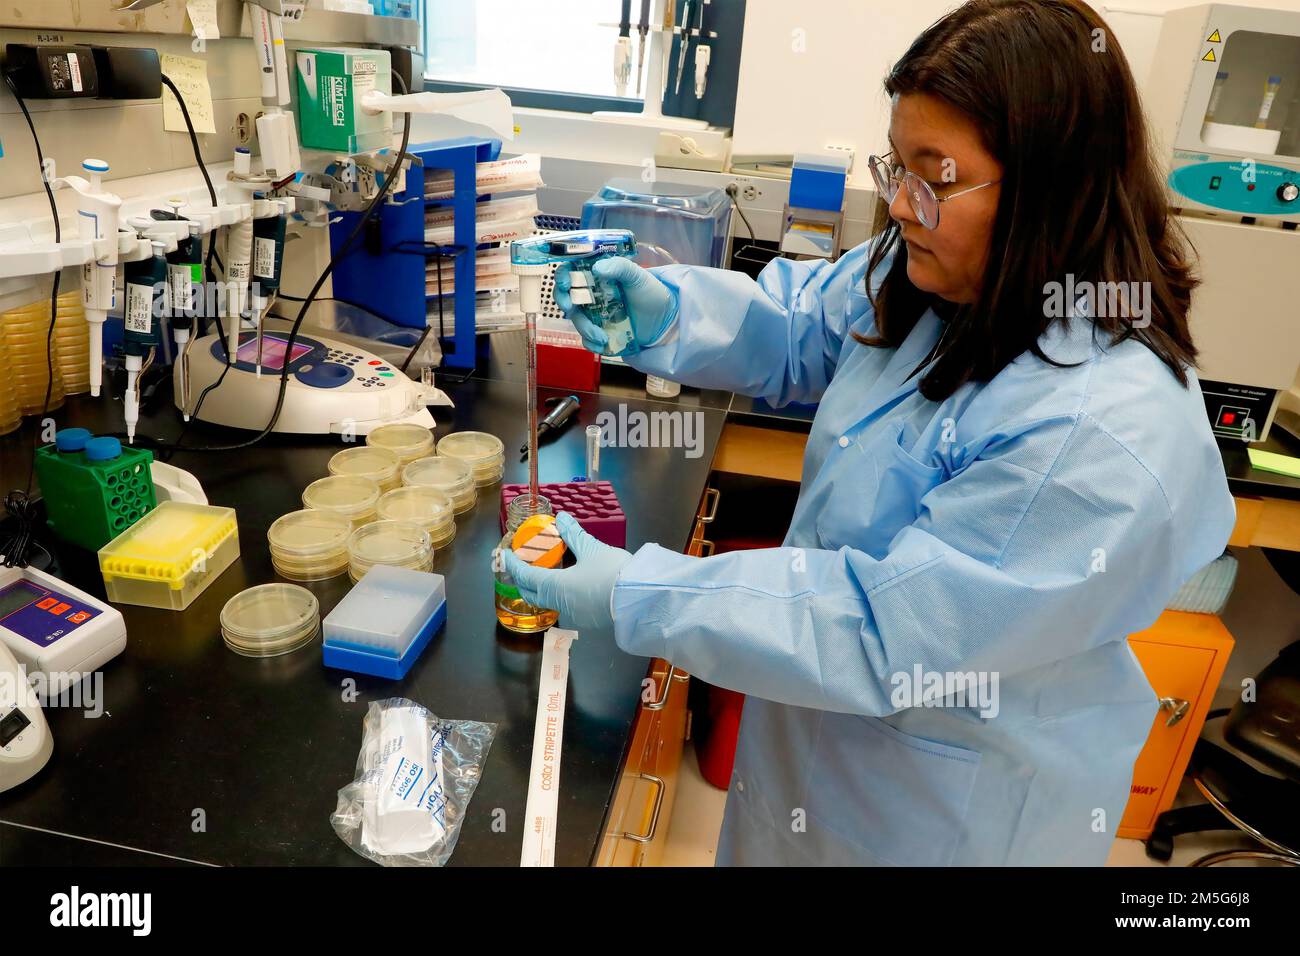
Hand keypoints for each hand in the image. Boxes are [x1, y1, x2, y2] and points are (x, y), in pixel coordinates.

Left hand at [502, 511, 632, 631]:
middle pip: (532, 593)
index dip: (513, 564)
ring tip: (545, 573)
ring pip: (549, 602)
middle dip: (524, 579)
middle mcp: (559, 604)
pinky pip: (565, 606)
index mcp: (554, 586)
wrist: (641, 600)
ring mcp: (573, 615)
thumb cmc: (614, 573)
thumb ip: (573, 535)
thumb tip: (562, 518)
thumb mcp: (592, 549)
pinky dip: (560, 595)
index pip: (524, 576)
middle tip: (522, 565)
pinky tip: (569, 586)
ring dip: (542, 588)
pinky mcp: (588, 620)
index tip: (506, 555)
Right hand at [553, 257, 676, 355]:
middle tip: (570, 308)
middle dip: (564, 302)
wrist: (666, 321)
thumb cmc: (652, 293)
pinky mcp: (600, 332)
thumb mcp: (638, 276)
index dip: (563, 276)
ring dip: (585, 328)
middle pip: (566, 296)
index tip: (566, 283)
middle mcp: (592, 294)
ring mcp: (594, 314)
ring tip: (602, 336)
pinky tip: (604, 345)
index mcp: (597, 276)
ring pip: (577, 320)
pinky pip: (587, 340)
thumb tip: (597, 267)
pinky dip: (591, 344)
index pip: (571, 271)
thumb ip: (619, 267)